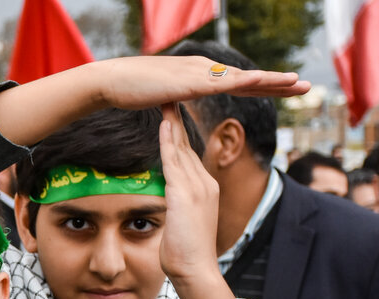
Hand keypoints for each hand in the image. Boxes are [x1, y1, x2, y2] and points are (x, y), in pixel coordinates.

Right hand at [91, 55, 308, 110]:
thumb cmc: (130, 90)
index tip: (286, 90)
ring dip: (271, 80)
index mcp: (200, 76)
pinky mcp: (188, 82)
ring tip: (297, 83)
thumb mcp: (160, 96)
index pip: (238, 82)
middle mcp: (204, 70)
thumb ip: (174, 100)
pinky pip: (222, 83)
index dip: (263, 86)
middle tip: (307, 86)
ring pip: (242, 78)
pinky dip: (244, 80)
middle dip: (278, 83)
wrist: (110, 81)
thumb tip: (176, 108)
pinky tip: (263, 80)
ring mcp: (198, 74)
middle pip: (248, 79)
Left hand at [158, 102, 222, 288]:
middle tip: (168, 95)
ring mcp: (198, 188)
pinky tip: (164, 125)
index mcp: (205, 189)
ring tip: (164, 100)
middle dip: (176, 120)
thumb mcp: (182, 223)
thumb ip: (176, 208)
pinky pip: (175, 162)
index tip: (170, 115)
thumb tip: (166, 203)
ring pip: (182, 148)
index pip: (189, 156)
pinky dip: (169, 142)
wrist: (196, 270)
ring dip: (172, 123)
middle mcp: (205, 183)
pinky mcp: (186, 195)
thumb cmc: (185, 254)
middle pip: (187, 146)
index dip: (178, 135)